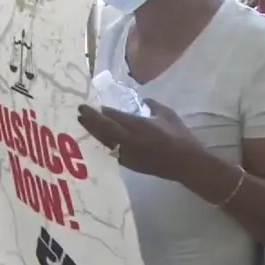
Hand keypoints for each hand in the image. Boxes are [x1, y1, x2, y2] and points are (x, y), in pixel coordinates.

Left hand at [77, 99, 201, 179]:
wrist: (185, 164)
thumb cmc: (180, 137)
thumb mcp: (168, 115)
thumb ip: (154, 106)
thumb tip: (144, 100)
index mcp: (140, 125)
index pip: (115, 116)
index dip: (102, 111)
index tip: (93, 105)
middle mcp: (130, 139)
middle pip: (105, 128)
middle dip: (91, 119)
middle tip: (80, 111)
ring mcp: (128, 153)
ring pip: (105, 140)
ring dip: (93, 131)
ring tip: (82, 123)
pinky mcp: (129, 163)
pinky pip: (111, 150)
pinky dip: (103, 142)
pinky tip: (98, 139)